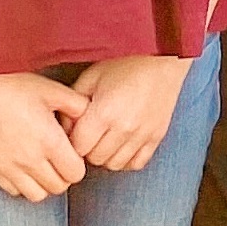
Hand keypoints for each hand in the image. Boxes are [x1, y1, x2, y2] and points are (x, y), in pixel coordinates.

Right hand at [0, 70, 90, 198]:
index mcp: (49, 141)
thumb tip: (91, 119)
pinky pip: (13, 190)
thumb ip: (77, 106)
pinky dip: (22, 183)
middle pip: (58, 187)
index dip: (77, 164)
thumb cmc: (14, 83)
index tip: (71, 151)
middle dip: (63, 175)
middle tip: (59, 157)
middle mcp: (29, 159)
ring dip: (44, 183)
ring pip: (37, 194)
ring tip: (42, 163)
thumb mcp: (52, 89)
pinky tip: (23, 164)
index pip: (75, 174)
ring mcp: (7, 166)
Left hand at [66, 56, 190, 171]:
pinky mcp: (156, 137)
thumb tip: (64, 129)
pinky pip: (136, 164)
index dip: (72, 141)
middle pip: (95, 158)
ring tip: (105, 140)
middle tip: (89, 134)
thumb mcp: (91, 77)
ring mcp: (142, 135)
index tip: (76, 131)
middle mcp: (124, 128)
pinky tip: (121, 145)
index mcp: (104, 112)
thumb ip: (73, 104)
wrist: (162, 60)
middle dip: (88, 149)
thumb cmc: (124, 65)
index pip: (78, 147)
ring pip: (114, 164)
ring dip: (106, 156)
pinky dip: (126, 159)